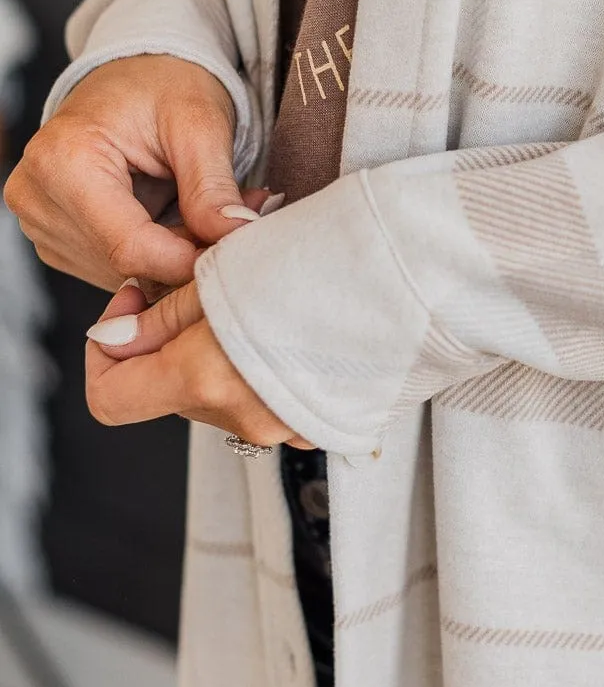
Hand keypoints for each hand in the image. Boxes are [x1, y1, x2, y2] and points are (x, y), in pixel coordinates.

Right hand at [5, 56, 259, 290]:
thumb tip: (235, 237)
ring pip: (120, 273)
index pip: (127, 247)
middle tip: (234, 218)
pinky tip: (174, 218)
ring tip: (204, 210)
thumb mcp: (198, 123)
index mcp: (63, 161)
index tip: (234, 248)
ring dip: (172, 255)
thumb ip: (212, 186)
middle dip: (185, 252)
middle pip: (123, 264)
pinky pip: (113, 267)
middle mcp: (37, 196)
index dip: (187, 260)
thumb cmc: (162, 85)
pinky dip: (153, 254)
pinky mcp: (55, 237)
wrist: (134, 75)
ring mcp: (40, 221)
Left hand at [85, 278, 313, 447]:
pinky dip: (259, 364)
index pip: (109, 399)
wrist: (414, 278)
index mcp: (205, 378)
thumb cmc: (323, 259)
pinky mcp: (321, 422)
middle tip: (200, 273)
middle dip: (170, 335)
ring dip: (216, 346)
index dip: (106, 350)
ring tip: (253, 288)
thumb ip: (159, 318)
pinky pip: (265, 397)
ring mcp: (285, 427)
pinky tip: (285, 321)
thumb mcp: (224, 270)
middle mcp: (243, 416)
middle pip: (168, 388)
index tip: (137, 297)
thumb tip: (115, 341)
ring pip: (216, 390)